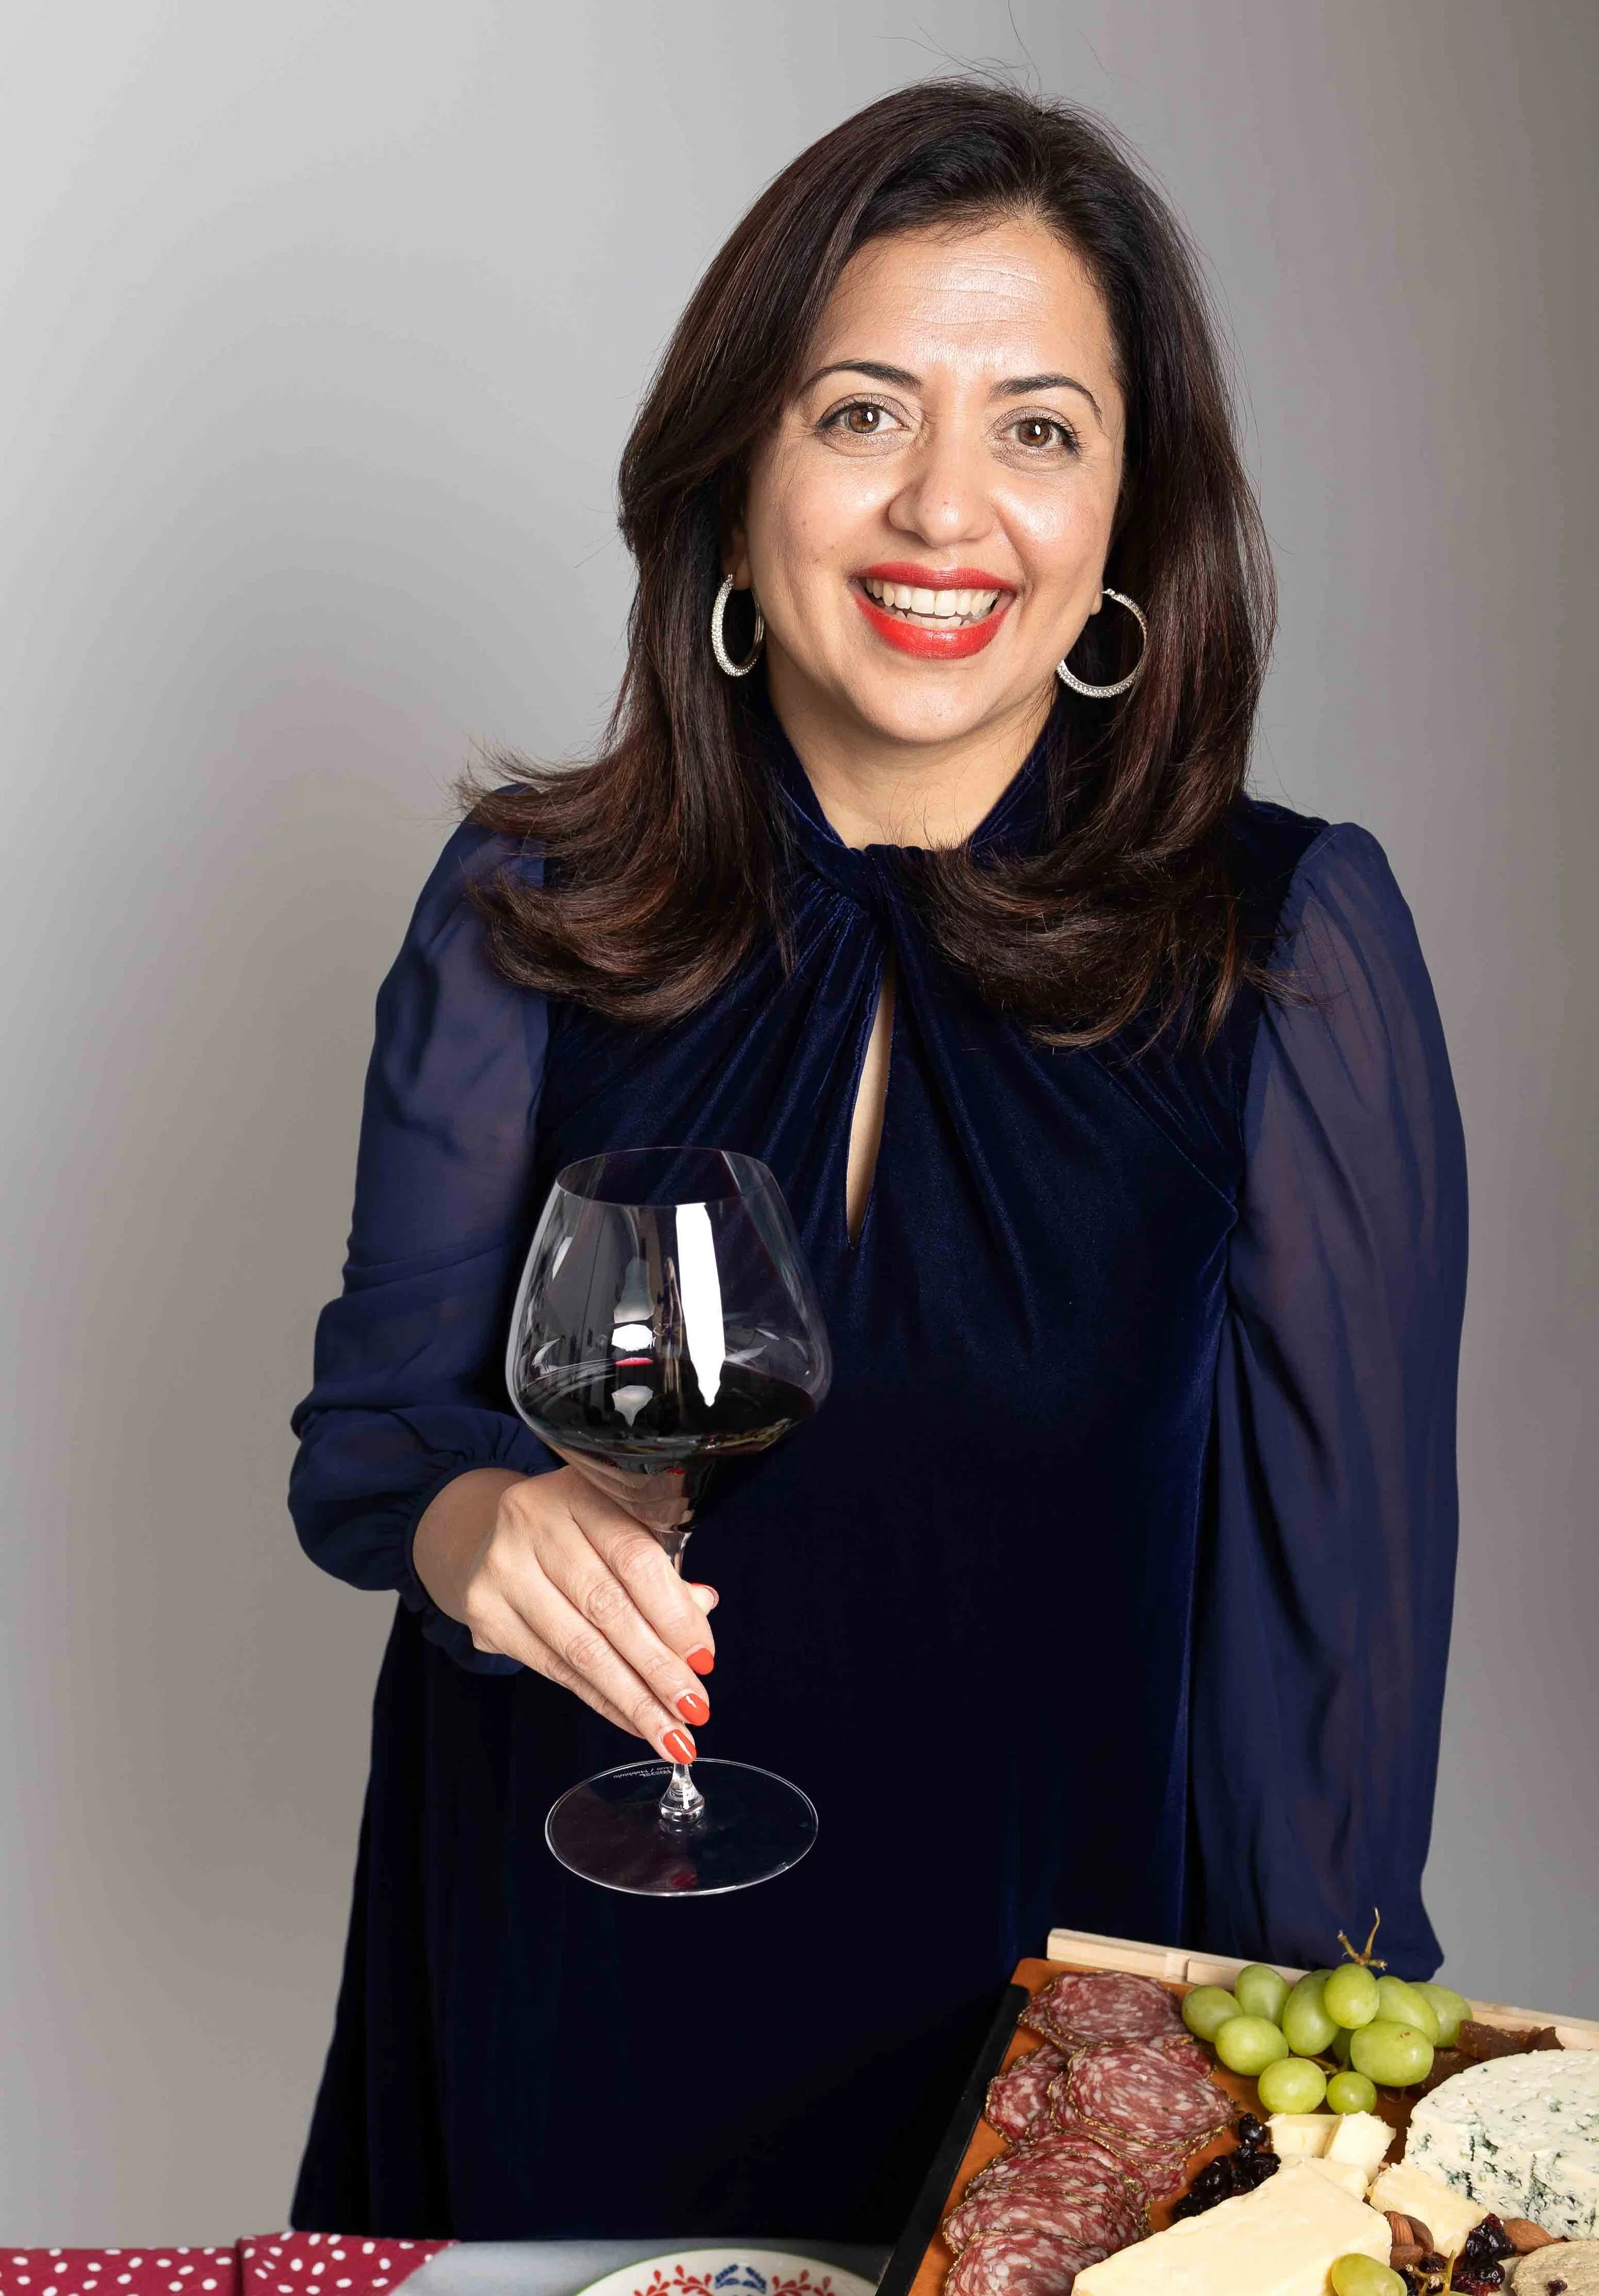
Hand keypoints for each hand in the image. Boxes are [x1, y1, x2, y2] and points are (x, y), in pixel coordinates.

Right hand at [413, 1466, 716, 1759]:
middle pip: (607, 1607)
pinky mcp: (485, 1612)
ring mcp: (502, 1567)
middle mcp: (533, 1521)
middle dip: (657, 1667)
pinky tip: (631, 1720)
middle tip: (694, 1709)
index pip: (634, 1557)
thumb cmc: (576, 1534)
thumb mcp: (620, 1528)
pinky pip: (553, 1667)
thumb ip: (661, 1567)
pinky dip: (599, 1699)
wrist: (490, 1538)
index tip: (704, 1658)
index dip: (673, 1613)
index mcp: (579, 1488)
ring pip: (579, 1647)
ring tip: (670, 1733)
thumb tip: (703, 1609)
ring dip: (632, 1699)